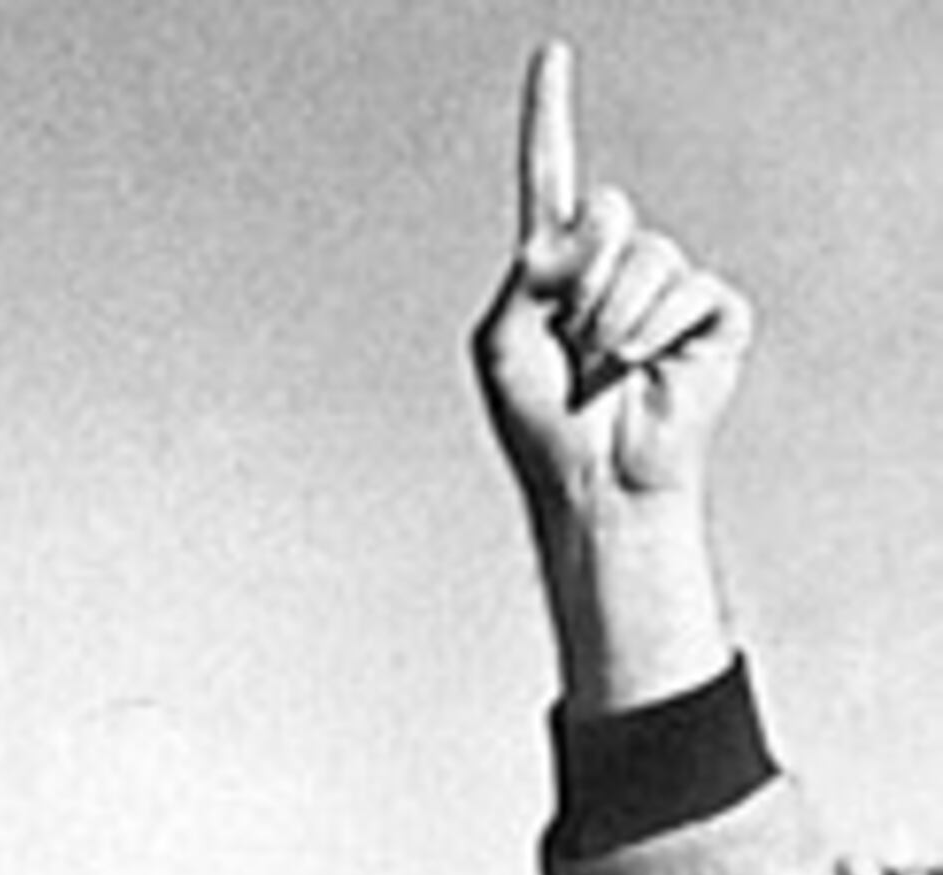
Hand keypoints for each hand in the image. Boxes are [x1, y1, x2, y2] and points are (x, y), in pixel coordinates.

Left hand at [471, 42, 750, 525]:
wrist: (590, 481)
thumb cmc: (539, 420)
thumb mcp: (500, 342)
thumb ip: (528, 272)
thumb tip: (595, 218)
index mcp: (555, 264)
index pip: (552, 178)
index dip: (549, 117)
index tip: (550, 56)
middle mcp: (614, 262)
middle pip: (607, 214)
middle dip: (581, 283)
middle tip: (572, 346)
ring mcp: (667, 284)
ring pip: (646, 256)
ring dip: (612, 319)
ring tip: (605, 367)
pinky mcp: (713, 312)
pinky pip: (688, 291)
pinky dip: (654, 334)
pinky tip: (642, 369)